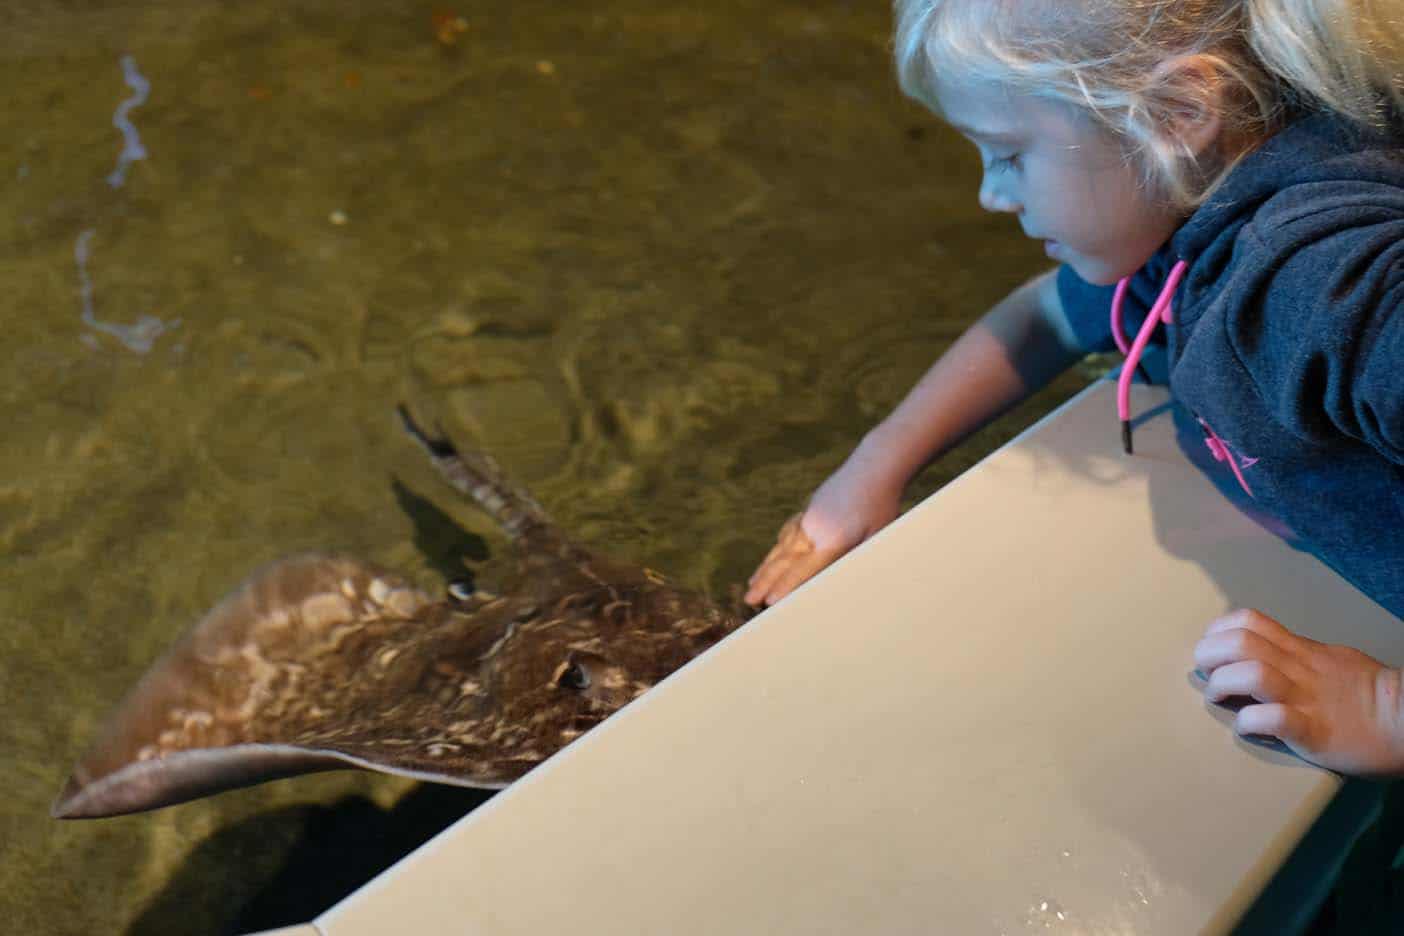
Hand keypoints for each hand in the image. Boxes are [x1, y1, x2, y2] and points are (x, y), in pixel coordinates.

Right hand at [744, 458, 900, 607]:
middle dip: (764, 582)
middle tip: (748, 600)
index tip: (767, 603)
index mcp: (831, 540)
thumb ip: (854, 561)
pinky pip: (789, 531)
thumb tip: (840, 583)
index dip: (783, 588)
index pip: (802, 570)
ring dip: (766, 566)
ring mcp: (809, 516)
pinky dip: (779, 545)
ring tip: (752, 582)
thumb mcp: (876, 538)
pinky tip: (775, 551)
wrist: (876, 464)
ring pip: (782, 546)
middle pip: (784, 560)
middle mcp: (814, 528)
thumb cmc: (882, 504)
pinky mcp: (811, 506)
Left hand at [1194, 609, 1403, 775]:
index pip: (1251, 621)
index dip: (1219, 630)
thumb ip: (1298, 654)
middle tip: (1205, 672)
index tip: (1211, 648)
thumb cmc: (1370, 693)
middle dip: (1209, 654)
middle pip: (1241, 642)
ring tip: (1217, 697)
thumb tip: (1269, 651)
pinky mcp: (1313, 732)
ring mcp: (1305, 699)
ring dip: (1222, 684)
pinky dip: (1249, 723)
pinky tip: (1246, 729)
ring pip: (1252, 673)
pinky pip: (1273, 719)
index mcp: (1301, 651)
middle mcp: (1299, 669)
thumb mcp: (1331, 659)